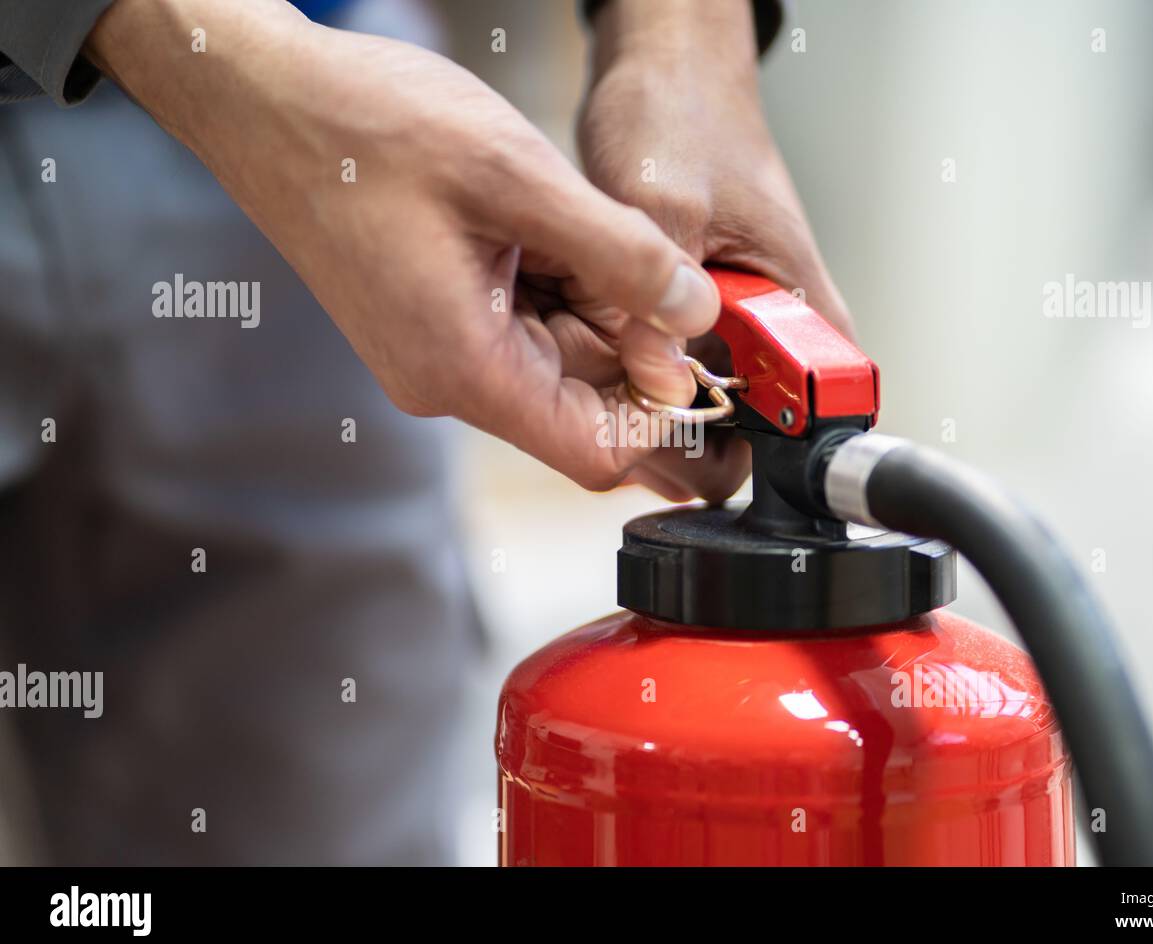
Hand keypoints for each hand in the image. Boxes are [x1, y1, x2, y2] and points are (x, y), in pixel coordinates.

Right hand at [87, 0, 721, 492]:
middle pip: (583, 403)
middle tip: (641, 258)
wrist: (264, 100)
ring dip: (593, 302)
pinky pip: (522, 327)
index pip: (596, 450)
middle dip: (631, 339)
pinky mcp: (433, 321)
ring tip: (571, 220)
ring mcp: (437, 352)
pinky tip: (543, 223)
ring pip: (558, 359)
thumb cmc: (364, 129)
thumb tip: (695, 314)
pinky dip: (555, 284)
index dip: (664, 417)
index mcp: (466, 368)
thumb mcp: (518, 179)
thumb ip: (622, 256)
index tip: (704, 360)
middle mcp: (449, 379)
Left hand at [580, 0, 853, 499]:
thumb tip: (656, 375)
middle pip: (752, 426)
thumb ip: (660, 292)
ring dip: (652, 393)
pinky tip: (600, 331)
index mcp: (806, 306)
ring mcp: (738, 321)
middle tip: (632, 396)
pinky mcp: (699, 313)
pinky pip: (670, 367)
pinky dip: (632, 362)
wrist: (664, 68)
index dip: (766, 453)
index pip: (820, 418)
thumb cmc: (685, 112)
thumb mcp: (662, 200)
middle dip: (686, 426)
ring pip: (703, 401)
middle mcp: (780, 324)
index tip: (703, 440)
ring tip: (610, 347)